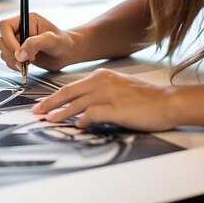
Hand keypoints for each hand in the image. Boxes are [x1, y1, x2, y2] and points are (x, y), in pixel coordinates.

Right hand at [0, 13, 78, 71]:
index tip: (18, 51)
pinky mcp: (19, 54)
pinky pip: (8, 60)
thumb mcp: (52, 40)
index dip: (8, 39)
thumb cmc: (63, 42)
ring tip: (29, 63)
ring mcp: (17, 42)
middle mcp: (19, 30)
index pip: (4, 26)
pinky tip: (27, 66)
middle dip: (11, 53)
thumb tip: (20, 54)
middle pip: (0, 40)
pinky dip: (14, 66)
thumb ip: (35, 44)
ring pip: (3, 52)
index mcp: (25, 20)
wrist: (68, 53)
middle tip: (24, 61)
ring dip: (13, 61)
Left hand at [32, 68, 176, 131]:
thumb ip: (99, 94)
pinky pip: (93, 114)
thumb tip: (82, 109)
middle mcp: (102, 82)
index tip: (43, 105)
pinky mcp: (116, 108)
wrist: (167, 101)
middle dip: (50, 104)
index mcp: (101, 76)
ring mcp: (108, 94)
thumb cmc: (145, 98)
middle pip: (68, 93)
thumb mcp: (118, 88)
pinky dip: (83, 121)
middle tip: (36, 112)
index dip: (54, 97)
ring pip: (77, 104)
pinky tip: (78, 126)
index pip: (71, 87)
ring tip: (51, 121)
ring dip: (62, 114)